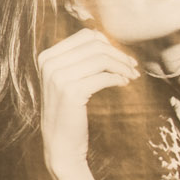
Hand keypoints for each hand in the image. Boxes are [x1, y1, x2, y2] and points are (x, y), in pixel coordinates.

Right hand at [36, 29, 138, 178]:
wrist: (60, 144)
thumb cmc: (68, 111)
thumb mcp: (66, 80)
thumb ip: (78, 58)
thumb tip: (103, 36)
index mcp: (46, 57)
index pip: (85, 36)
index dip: (108, 43)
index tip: (121, 56)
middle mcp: (49, 64)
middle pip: (95, 45)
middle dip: (119, 54)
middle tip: (132, 67)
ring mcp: (58, 77)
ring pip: (101, 59)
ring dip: (122, 66)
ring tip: (131, 76)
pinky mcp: (71, 92)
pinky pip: (104, 76)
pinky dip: (119, 78)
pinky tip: (124, 83)